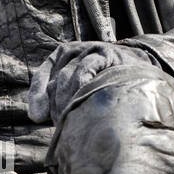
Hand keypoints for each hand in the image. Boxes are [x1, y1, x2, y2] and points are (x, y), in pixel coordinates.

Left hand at [28, 42, 155, 123]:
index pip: (42, 76)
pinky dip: (81, 84)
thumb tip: (35, 116)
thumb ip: (58, 99)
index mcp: (62, 56)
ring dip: (68, 99)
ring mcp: (88, 50)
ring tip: (72, 117)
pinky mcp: (104, 53)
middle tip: (62, 123)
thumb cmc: (105, 82)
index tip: (38, 116)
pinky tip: (83, 98)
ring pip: (69, 75)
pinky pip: (86, 69)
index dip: (38, 96)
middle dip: (57, 104)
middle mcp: (73, 51)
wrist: (139, 66)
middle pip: (57, 79)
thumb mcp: (79, 88)